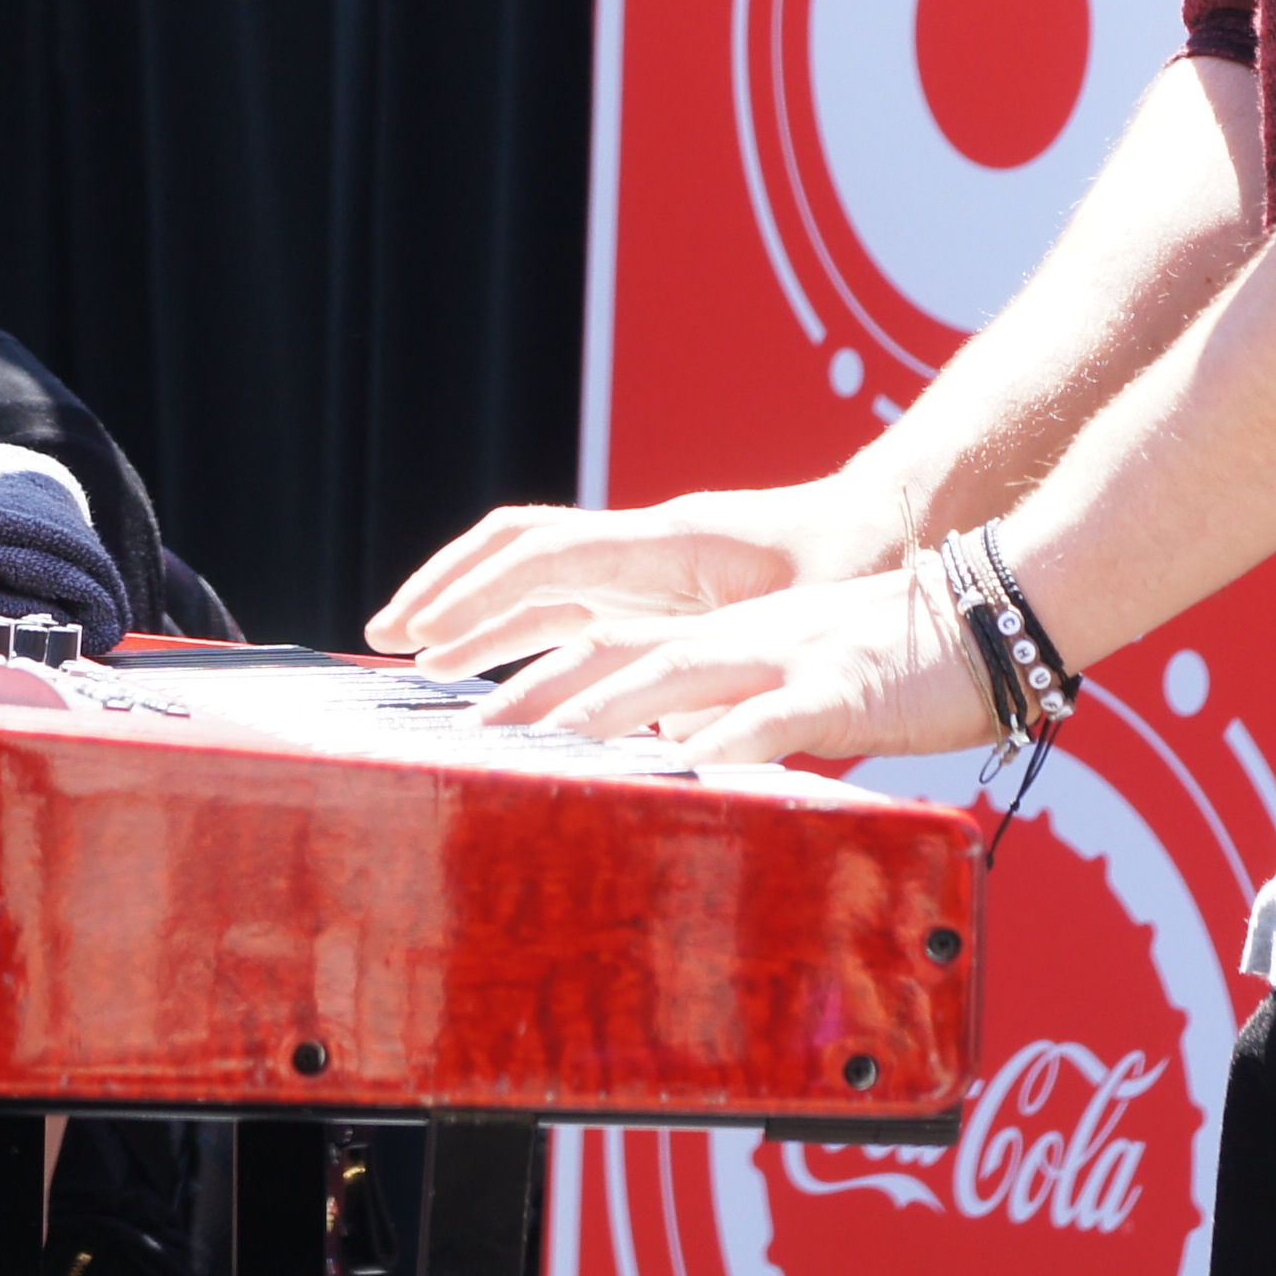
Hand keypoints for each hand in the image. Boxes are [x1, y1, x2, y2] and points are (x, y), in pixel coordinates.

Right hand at [367, 474, 913, 674]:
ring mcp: (644, 562)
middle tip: (386, 638)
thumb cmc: (852, 575)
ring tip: (418, 650)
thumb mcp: (803, 629)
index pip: (544, 562)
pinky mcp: (656, 582)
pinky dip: (517, 615)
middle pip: (519, 553)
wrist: (889, 529)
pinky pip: (568, 590)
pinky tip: (496, 658)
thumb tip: (673, 746)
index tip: (420, 637)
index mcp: (666, 547)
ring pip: (535, 571)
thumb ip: (740, 688)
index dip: (476, 598)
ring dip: (474, 604)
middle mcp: (642, 546)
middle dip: (448, 590)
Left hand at [475, 556, 998, 766]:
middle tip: (463, 740)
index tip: (469, 719)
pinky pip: (769, 722)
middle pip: (616, 655)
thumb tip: (683, 765)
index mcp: (728, 635)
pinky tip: (680, 776)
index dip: (536, 678)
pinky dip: (721, 746)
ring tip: (536, 753)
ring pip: (672, 676)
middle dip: (535, 696)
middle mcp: (741, 636)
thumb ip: (743, 716)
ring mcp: (786, 656)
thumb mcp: (807, 686)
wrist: (998, 613)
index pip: (609, 648)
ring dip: (598, 714)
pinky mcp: (838, 688)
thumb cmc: (906, 664)